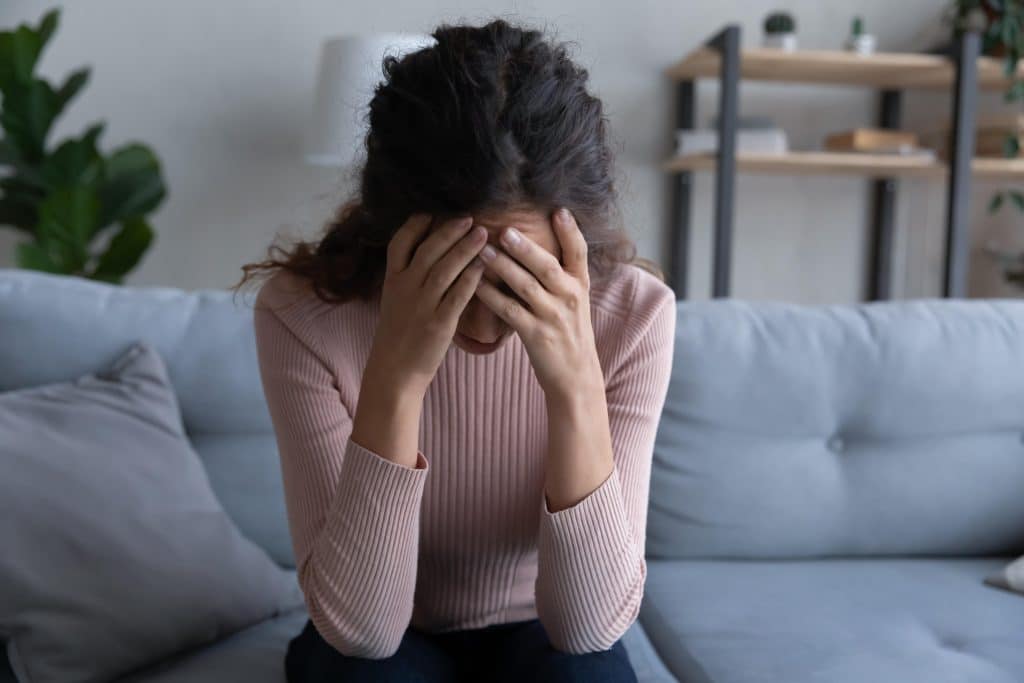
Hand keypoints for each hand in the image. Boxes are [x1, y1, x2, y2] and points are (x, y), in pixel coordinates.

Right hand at [366, 212, 488, 395]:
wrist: (394, 370)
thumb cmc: (399, 333)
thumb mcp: (394, 299)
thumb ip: (408, 274)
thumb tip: (428, 249)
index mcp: (392, 280)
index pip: (400, 243)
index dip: (417, 223)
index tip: (435, 209)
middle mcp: (405, 288)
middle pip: (427, 251)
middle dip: (449, 230)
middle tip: (469, 216)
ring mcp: (422, 305)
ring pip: (444, 269)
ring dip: (465, 248)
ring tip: (483, 232)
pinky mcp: (438, 323)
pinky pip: (457, 296)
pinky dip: (471, 278)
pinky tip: (484, 264)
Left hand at [473, 207, 601, 400]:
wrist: (576, 376)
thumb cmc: (569, 333)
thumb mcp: (573, 301)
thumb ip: (559, 275)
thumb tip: (534, 243)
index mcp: (580, 285)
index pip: (579, 253)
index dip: (570, 231)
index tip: (558, 210)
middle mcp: (570, 297)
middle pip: (547, 266)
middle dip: (525, 248)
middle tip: (504, 229)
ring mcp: (554, 317)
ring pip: (526, 287)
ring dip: (503, 267)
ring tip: (482, 250)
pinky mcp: (537, 336)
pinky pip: (511, 312)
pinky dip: (492, 297)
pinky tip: (476, 285)